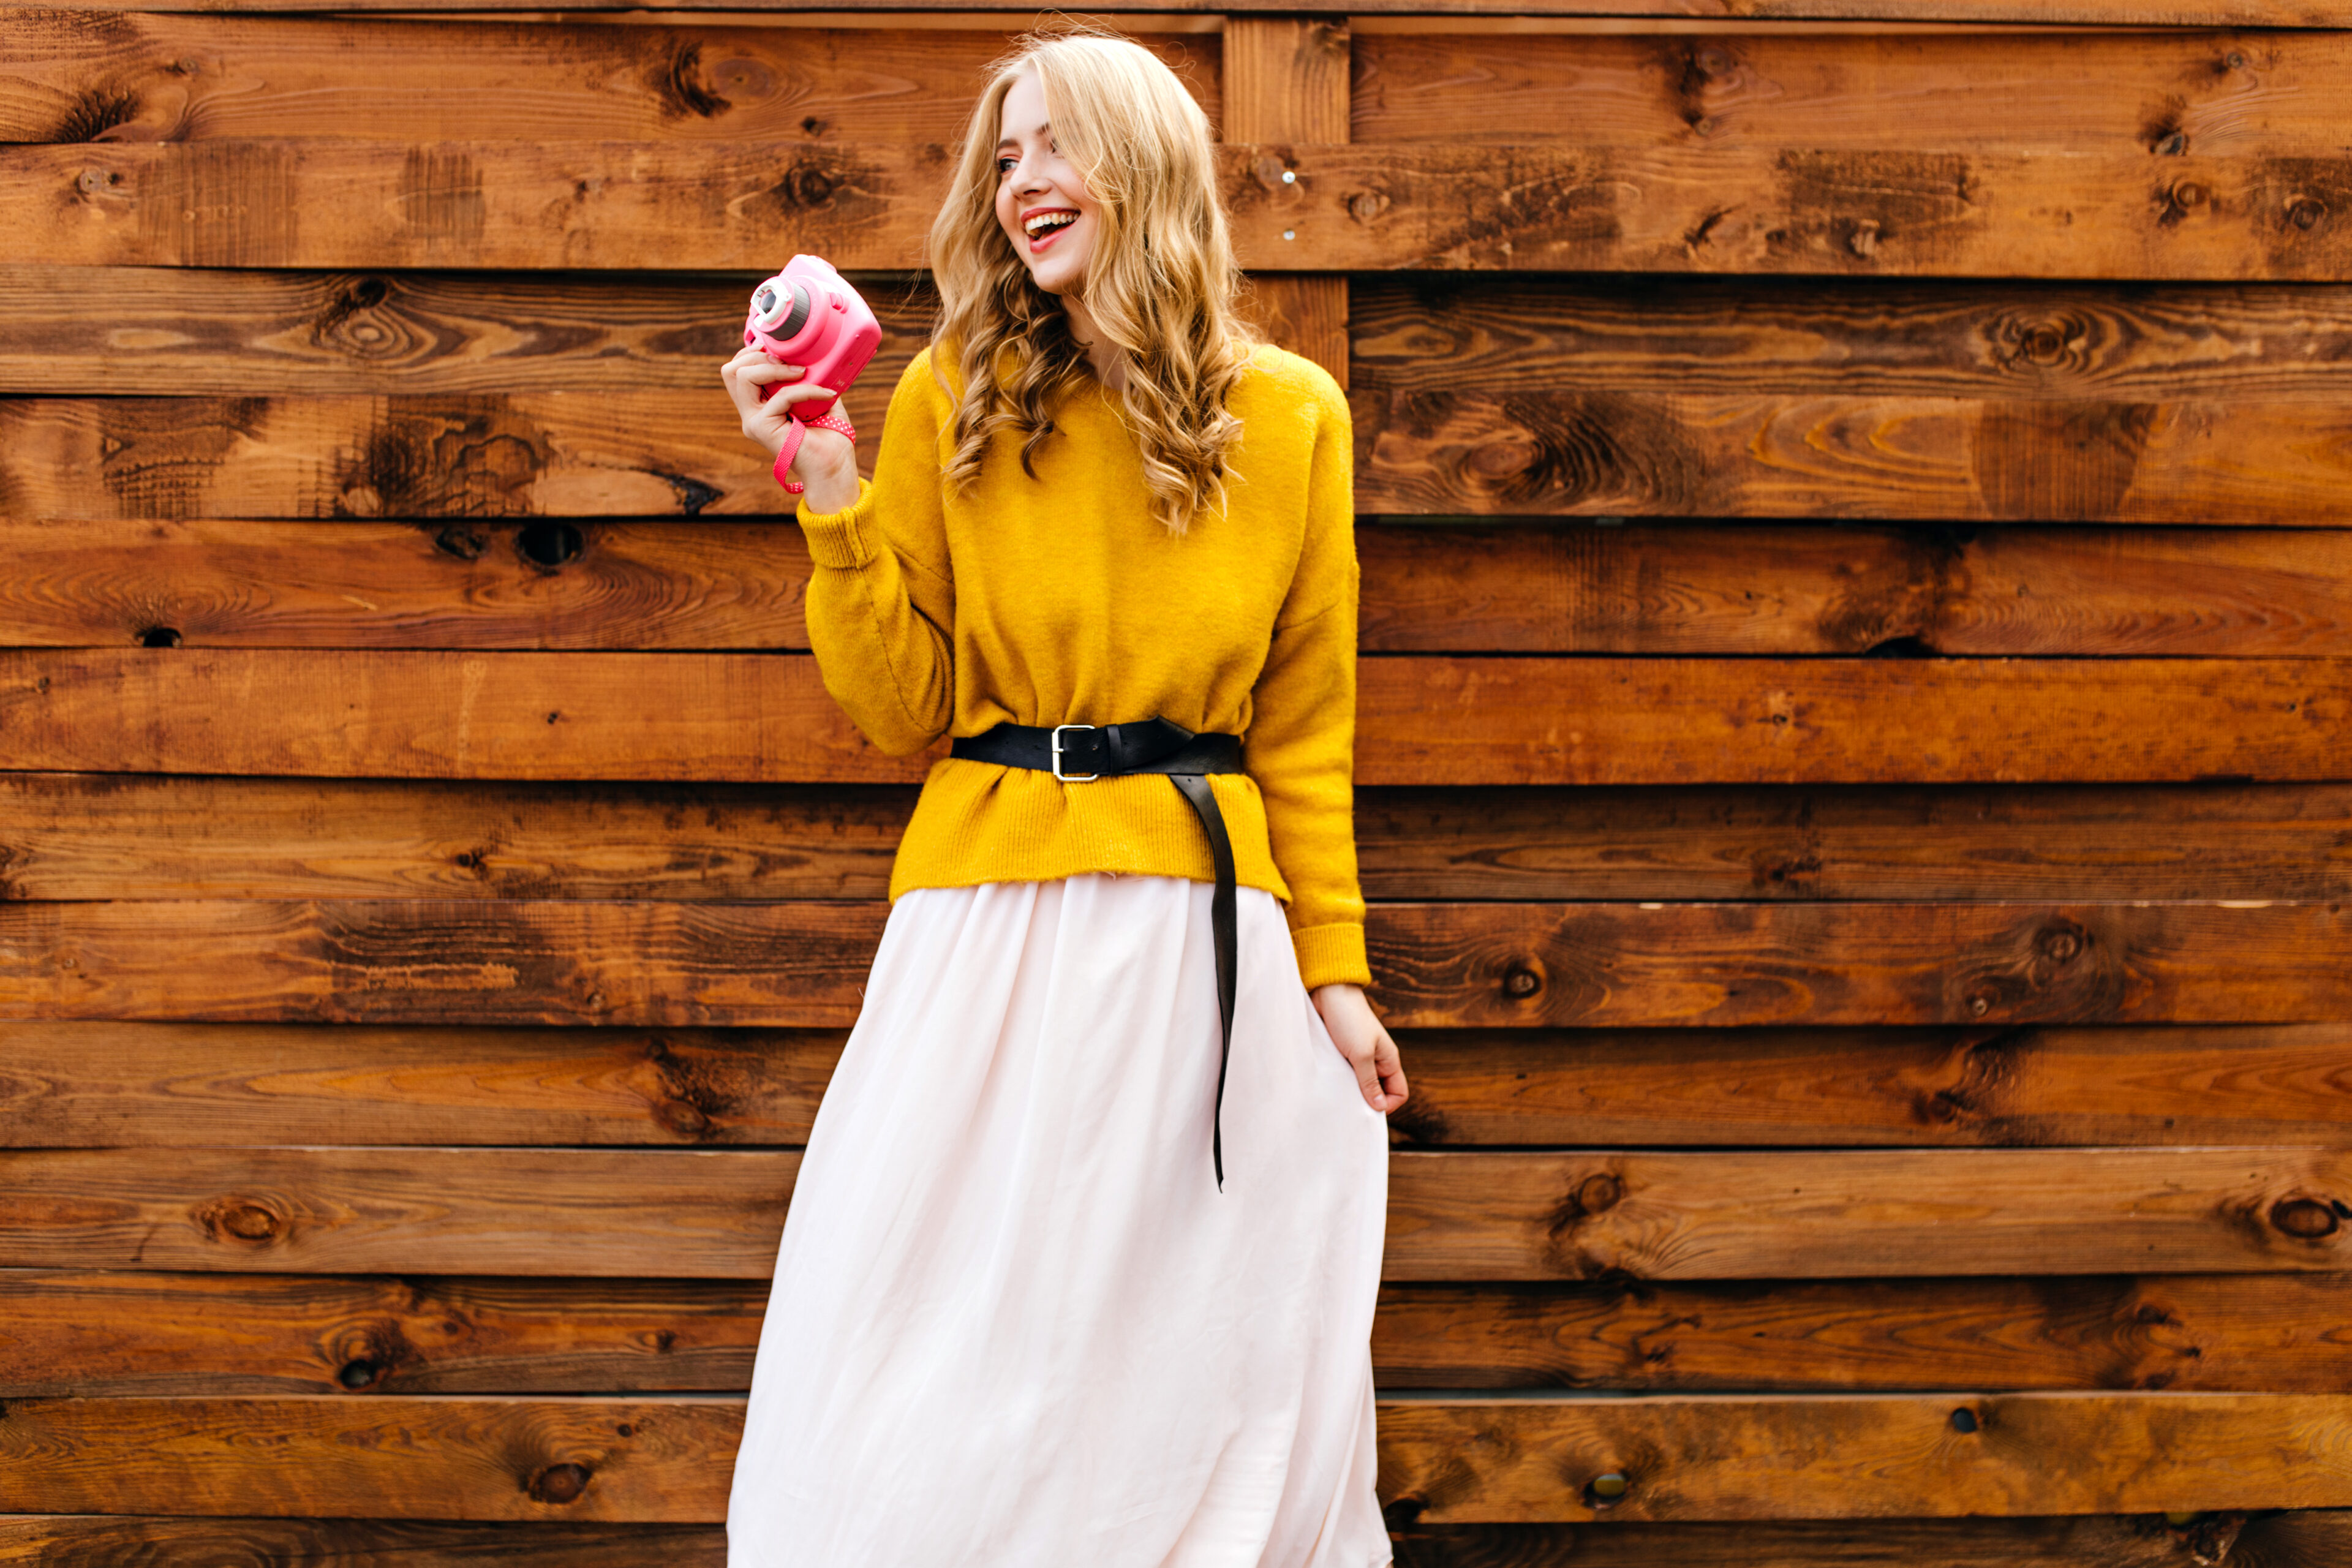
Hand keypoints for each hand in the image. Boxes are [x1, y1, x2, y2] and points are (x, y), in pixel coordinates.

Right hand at [720, 346, 858, 510]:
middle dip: (758, 356)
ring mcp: (753, 422)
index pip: (737, 371)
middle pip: (730, 370)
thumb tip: (811, 356)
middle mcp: (750, 414)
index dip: (753, 353)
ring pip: (742, 376)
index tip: (781, 352)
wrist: (834, 470)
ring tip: (802, 373)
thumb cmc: (830, 438)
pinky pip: (781, 395)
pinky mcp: (762, 428)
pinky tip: (826, 395)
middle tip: (789, 364)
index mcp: (758, 406)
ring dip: (775, 367)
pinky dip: (806, 389)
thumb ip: (807, 378)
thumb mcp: (817, 398)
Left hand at [1311, 983, 1407, 1113]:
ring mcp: (1359, 1057)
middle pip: (1379, 1092)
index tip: (1367, 1109)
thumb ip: (1370, 1082)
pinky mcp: (1343, 1054)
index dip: (1387, 1105)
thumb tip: (1379, 1107)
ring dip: (1350, 1090)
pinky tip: (1330, 1080)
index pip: (1399, 1093)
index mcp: (1389, 1060)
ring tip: (1338, 1091)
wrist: (1328, 993)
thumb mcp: (1362, 1054)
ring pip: (1360, 1085)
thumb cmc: (1349, 1019)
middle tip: (1349, 1104)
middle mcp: (1377, 1061)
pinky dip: (1339, 1080)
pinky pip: (1345, 1075)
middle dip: (1367, 1101)